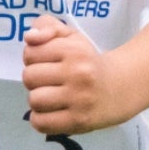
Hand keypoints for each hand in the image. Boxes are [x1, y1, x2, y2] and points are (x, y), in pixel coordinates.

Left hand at [23, 16, 123, 135]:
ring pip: (34, 100)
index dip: (33, 58)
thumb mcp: (71, 36)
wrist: (119, 88)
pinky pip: (41, 123)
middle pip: (29, 77)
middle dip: (35, 79)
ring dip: (38, 100)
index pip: (30, 53)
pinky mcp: (78, 121)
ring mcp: (79, 99)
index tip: (46, 62)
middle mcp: (78, 74)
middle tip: (50, 81)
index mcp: (74, 50)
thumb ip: (47, 26)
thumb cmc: (87, 61)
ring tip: (51, 97)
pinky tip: (50, 112)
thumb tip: (29, 37)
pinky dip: (40, 119)